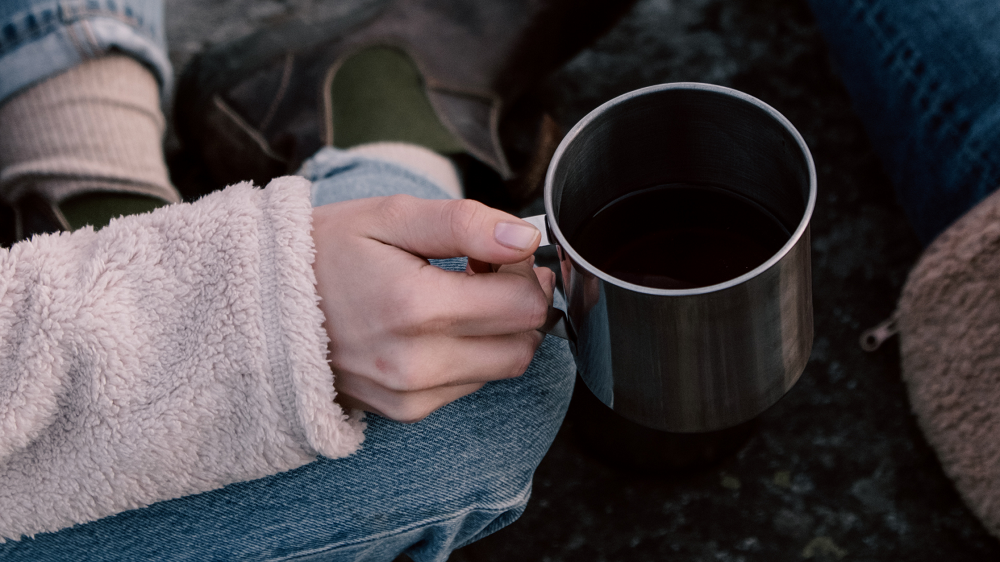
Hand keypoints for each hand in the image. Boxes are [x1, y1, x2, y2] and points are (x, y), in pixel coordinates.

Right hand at [311, 195, 555, 422]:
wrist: (262, 304)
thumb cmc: (325, 252)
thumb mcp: (391, 216)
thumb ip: (464, 223)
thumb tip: (526, 238)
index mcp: (416, 307)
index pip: (525, 305)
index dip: (527, 272)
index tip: (498, 252)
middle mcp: (418, 363)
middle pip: (524, 342)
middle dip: (519, 302)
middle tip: (484, 271)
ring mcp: (411, 394)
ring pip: (503, 366)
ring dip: (497, 330)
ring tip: (452, 295)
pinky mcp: (406, 411)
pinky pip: (471, 385)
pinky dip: (471, 354)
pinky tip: (434, 325)